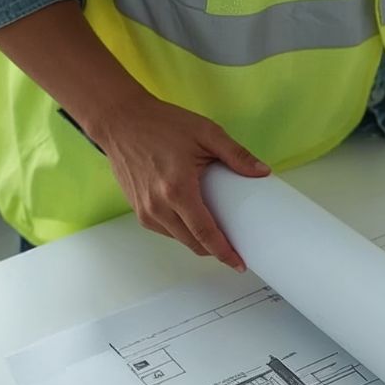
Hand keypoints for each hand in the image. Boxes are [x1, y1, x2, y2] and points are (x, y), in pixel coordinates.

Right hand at [92, 94, 268, 269]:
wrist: (122, 122)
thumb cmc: (163, 125)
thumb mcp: (207, 133)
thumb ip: (236, 155)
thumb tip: (262, 173)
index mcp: (178, 190)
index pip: (205, 232)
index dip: (223, 251)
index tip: (239, 262)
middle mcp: (158, 206)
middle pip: (191, 242)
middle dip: (214, 251)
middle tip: (236, 250)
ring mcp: (144, 210)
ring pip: (177, 238)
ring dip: (198, 242)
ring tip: (219, 235)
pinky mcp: (137, 208)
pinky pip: (164, 229)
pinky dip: (181, 231)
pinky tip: (195, 222)